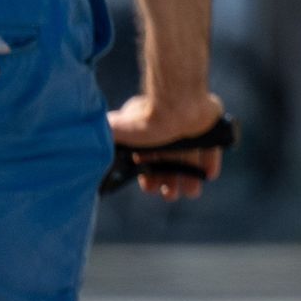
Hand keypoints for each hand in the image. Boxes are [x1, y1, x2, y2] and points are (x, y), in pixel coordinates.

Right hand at [108, 92, 225, 200]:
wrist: (176, 105)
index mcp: (146, 131)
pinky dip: (209, 163)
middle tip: (170, 196)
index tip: (149, 188)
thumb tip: (89, 149)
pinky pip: (211, 149)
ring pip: (189, 157)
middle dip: (169, 180)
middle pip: (168, 160)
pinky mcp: (210, 128)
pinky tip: (207, 176)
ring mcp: (189, 129)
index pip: (147, 158)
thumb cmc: (145, 119)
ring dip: (189, 177)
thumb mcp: (117, 131)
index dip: (148, 175)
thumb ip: (107, 139)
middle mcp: (167, 130)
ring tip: (190, 193)